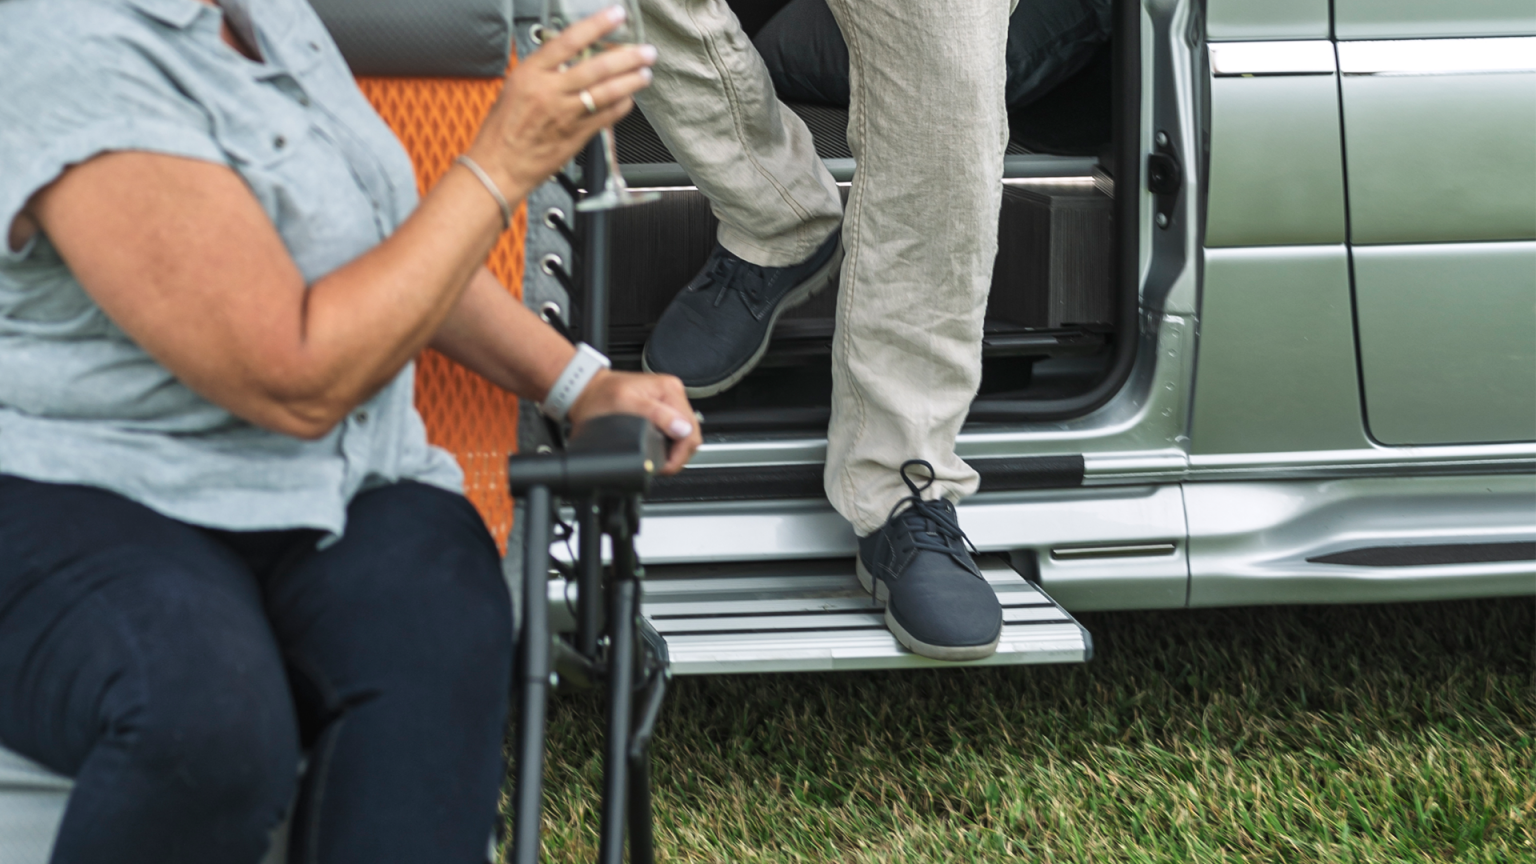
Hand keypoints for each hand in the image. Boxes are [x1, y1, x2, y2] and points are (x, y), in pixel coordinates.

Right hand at [468, 7, 656, 199]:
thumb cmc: (503, 129)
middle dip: (627, 57)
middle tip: (645, 52)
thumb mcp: (516, 87)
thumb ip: (544, 71)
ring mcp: (565, 114)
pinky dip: (622, 106)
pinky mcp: (577, 135)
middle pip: (597, 67)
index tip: (615, 16)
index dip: (597, 25)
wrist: (498, 165)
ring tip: (644, 74)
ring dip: (631, 81)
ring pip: (607, 92)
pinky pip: (607, 116)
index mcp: (531, 73)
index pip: (569, 40)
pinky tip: (628, 99)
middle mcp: (550, 91)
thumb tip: (571, 56)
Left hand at [567, 369, 700, 474]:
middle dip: (678, 454)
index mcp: (669, 390)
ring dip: (674, 450)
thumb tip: (682, 429)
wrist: (588, 391)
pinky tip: (658, 448)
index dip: (679, 455)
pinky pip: (676, 431)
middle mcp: (673, 393)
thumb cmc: (600, 397)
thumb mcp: (625, 405)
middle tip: (659, 466)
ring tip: (658, 459)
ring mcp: (670, 401)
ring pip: (685, 434)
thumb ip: (656, 415)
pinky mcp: (664, 408)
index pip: (690, 431)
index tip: (663, 466)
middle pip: (691, 434)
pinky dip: (669, 443)